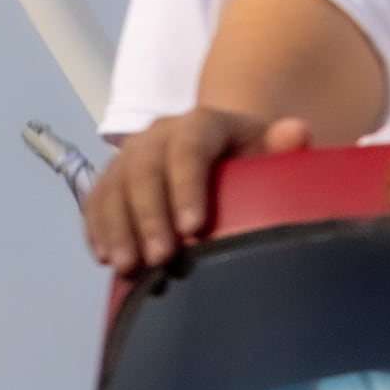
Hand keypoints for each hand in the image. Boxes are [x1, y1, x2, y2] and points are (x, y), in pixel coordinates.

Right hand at [83, 108, 308, 273]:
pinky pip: (94, 200)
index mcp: (202, 123)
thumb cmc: (252, 158)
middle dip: (150, 216)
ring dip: (117, 228)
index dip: (187, 188)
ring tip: (127, 266)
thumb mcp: (272, 149)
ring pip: (113, 187)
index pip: (189, 150)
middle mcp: (159, 133)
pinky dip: (97, 229)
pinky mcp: (110, 177)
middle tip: (160, 257)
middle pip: (144, 171)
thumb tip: (295, 132)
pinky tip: (105, 258)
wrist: (221, 152)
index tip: (193, 229)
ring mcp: (130, 154)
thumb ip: (286, 143)